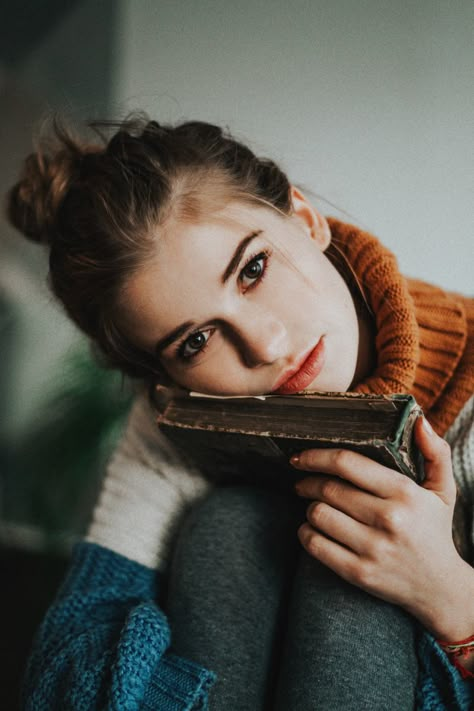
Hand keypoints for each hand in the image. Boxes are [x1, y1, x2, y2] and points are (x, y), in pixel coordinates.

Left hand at [292, 416, 473, 639]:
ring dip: (308, 507)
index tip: (301, 457)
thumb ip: (435, 452)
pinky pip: (315, 545)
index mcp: (404, 492)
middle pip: (327, 489)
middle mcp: (389, 519)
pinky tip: (313, 529)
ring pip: (317, 514)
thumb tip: (420, 421)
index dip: (316, 456)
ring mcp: (373, 547)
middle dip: (307, 481)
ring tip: (314, 505)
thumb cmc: (435, 532)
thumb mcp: (443, 491)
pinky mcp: (359, 572)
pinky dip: (306, 533)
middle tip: (302, 481)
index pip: (347, 463)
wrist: (441, 589)